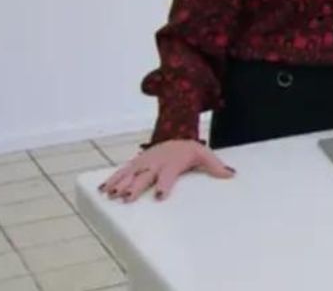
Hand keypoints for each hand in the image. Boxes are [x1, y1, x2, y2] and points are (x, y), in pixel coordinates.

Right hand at [98, 139, 234, 202]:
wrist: (176, 134)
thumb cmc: (190, 150)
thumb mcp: (205, 155)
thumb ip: (217, 166)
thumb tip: (231, 174)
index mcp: (172, 163)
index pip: (168, 175)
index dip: (165, 185)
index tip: (161, 196)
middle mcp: (155, 162)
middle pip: (145, 176)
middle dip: (135, 186)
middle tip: (126, 197)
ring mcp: (144, 162)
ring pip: (129, 173)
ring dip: (119, 184)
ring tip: (110, 194)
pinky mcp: (136, 163)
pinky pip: (122, 171)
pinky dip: (111, 179)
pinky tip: (102, 189)